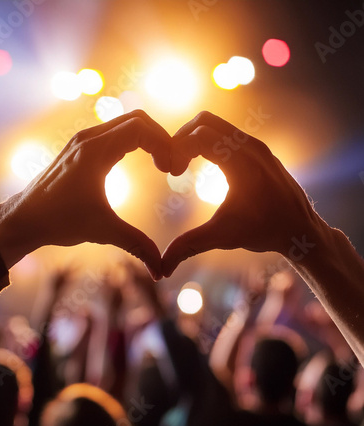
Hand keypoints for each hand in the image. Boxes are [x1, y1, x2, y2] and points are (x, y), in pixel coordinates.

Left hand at [0, 110, 170, 279]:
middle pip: (138, 120)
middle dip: (161, 139)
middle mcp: (89, 138)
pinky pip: (115, 132)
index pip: (141, 128)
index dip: (165, 144)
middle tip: (171, 167)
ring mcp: (83, 140)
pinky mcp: (80, 147)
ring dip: (148, 139)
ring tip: (161, 165)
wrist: (23, 219)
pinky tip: (141, 163)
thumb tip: (161, 272)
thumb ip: (137, 246)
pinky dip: (134, 141)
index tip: (173, 170)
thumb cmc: (59, 222)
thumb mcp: (103, 232)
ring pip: (126, 123)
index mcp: (95, 151)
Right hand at [162, 111, 324, 276]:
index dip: (176, 149)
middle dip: (182, 138)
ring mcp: (257, 146)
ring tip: (184, 164)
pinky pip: (228, 133)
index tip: (170, 172)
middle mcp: (250, 147)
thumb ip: (189, 246)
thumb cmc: (264, 232)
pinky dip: (210, 141)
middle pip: (204, 121)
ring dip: (195, 138)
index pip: (198, 135)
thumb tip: (162, 269)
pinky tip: (204, 165)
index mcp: (241, 162)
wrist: (300, 230)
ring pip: (217, 124)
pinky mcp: (260, 150)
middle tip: (173, 164)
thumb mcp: (223, 237)